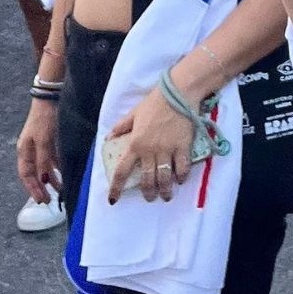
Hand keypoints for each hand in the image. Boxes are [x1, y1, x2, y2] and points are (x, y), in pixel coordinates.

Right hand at [16, 98, 60, 204]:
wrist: (49, 99)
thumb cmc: (44, 120)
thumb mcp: (44, 141)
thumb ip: (43, 160)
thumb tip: (44, 179)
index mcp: (24, 151)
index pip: (26, 175)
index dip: (33, 189)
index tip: (41, 200)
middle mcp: (29, 150)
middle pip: (34, 174)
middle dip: (41, 188)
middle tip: (49, 201)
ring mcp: (39, 146)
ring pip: (43, 167)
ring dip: (50, 179)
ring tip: (59, 191)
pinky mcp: (48, 141)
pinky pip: (51, 159)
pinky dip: (55, 168)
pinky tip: (62, 174)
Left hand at [105, 88, 194, 203]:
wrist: (178, 94)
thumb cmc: (155, 103)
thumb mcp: (133, 114)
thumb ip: (121, 127)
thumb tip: (108, 138)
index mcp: (135, 144)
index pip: (122, 171)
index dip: (116, 188)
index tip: (113, 199)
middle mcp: (150, 151)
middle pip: (147, 179)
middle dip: (148, 193)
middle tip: (151, 198)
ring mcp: (167, 150)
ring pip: (164, 178)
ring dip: (165, 190)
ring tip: (166, 195)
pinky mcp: (183, 147)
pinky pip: (182, 168)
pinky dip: (181, 176)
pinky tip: (181, 180)